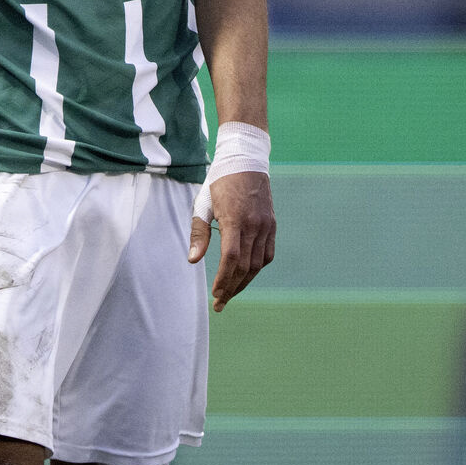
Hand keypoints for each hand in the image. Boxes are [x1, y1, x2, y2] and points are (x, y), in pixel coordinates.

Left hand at [188, 170, 274, 311]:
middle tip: (220, 303)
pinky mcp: (272, 225)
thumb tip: (193, 261)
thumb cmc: (219, 182)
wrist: (245, 161)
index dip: (224, 280)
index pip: (231, 259)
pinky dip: (257, 268)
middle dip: (232, 288)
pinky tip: (246, 275)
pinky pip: (267, 254)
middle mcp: (255, 226)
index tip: (215, 294)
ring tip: (230, 293)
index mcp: (235, 220)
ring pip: (258, 264)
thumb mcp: (203, 204)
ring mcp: (266, 226)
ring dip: (244, 282)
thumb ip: (199, 233)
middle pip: (245, 267)